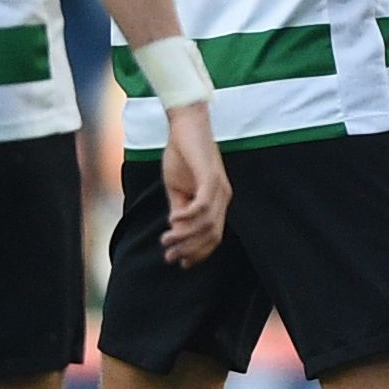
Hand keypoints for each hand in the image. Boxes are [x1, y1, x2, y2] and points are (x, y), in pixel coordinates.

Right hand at [160, 107, 233, 264]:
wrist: (185, 125)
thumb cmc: (181, 154)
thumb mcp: (177, 188)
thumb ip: (179, 209)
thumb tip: (176, 231)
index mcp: (217, 201)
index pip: (213, 236)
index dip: (198, 253)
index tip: (180, 263)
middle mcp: (223, 197)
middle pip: (212, 235)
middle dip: (190, 250)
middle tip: (169, 257)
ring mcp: (219, 188)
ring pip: (206, 224)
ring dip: (185, 236)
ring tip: (166, 240)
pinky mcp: (210, 177)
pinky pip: (202, 206)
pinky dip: (188, 218)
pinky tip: (173, 220)